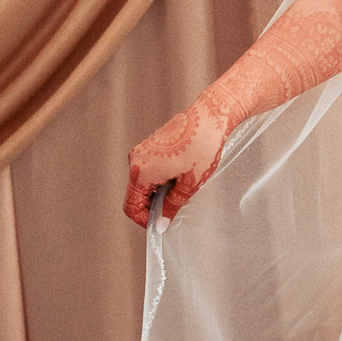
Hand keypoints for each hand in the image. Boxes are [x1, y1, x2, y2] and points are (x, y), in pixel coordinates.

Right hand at [124, 97, 229, 228]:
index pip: (131, 206)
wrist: (210, 116)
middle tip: (178, 204)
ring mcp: (142, 150)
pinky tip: (182, 172)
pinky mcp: (150, 145)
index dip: (145, 220)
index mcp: (141, 171)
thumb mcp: (189, 184)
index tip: (162, 223)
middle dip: (155, 204)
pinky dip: (162, 177)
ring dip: (160, 190)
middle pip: (136, 194)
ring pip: (144, 182)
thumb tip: (160, 224)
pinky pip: (149, 169)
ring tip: (184, 184)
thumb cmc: (202, 147)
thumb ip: (171, 206)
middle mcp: (136, 159)